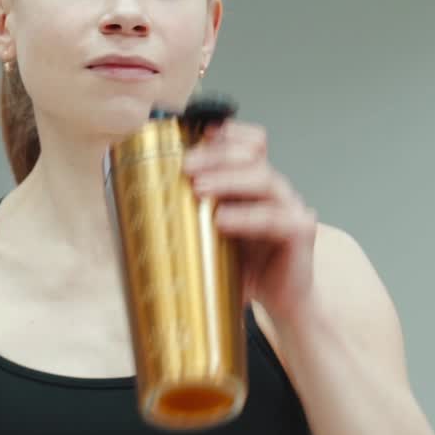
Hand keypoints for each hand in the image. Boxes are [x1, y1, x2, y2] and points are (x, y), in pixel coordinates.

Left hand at [181, 119, 318, 328]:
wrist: (283, 302)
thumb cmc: (246, 268)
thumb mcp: (212, 240)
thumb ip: (189, 221)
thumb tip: (134, 216)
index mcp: (254, 185)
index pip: (249, 143)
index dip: (226, 133)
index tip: (194, 133)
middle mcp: (275, 189)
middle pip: (252, 154)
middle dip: (216, 155)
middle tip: (186, 166)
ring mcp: (291, 207)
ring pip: (263, 179)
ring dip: (228, 179)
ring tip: (199, 188)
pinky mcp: (300, 231)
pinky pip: (274, 218)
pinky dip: (246, 217)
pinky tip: (222, 220)